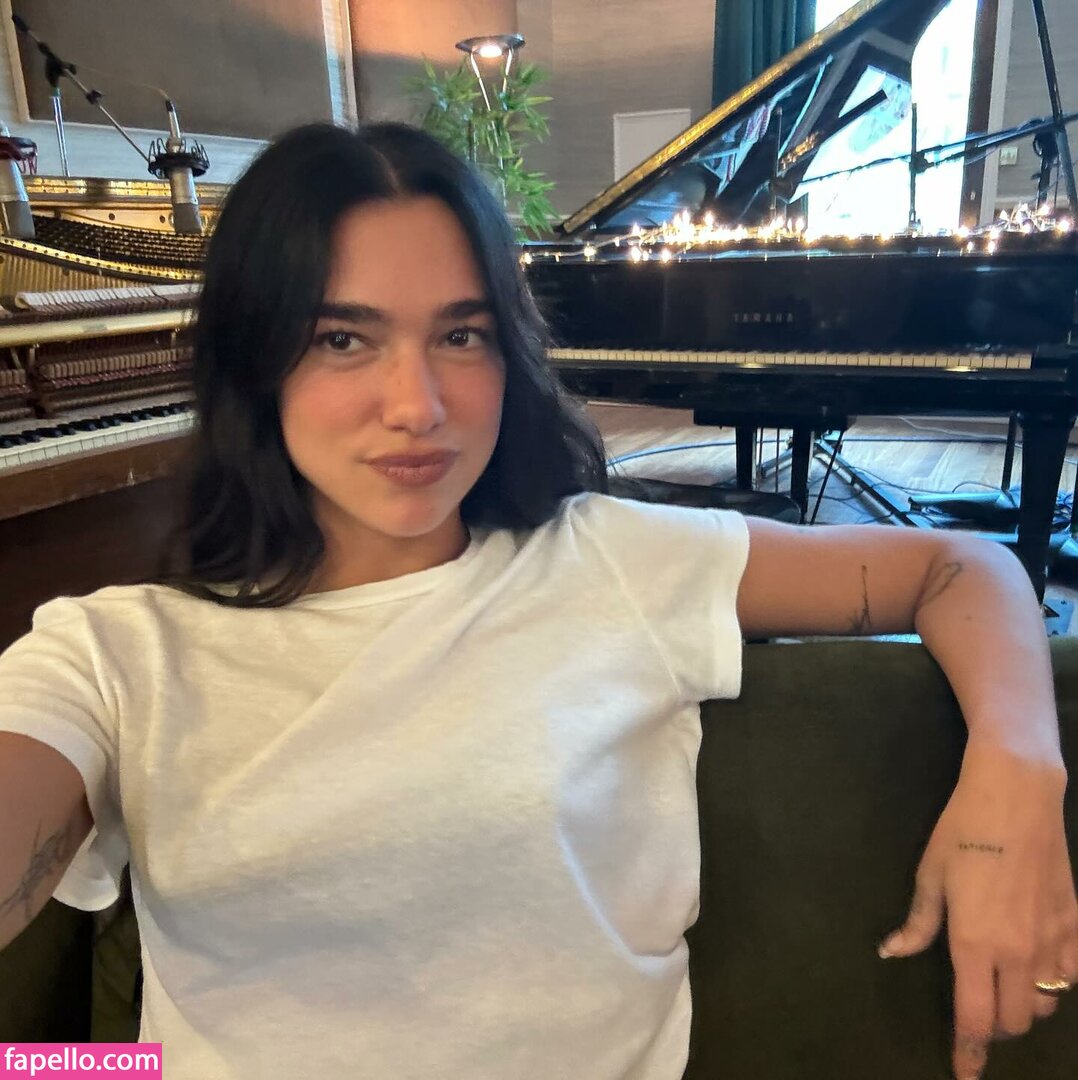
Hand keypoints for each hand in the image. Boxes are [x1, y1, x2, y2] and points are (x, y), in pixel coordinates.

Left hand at [876, 744, 1076, 1079]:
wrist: (1016, 795)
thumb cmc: (962, 831)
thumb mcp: (929, 876)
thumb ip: (917, 924)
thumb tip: (892, 953)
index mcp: (975, 944)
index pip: (975, 1019)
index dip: (968, 1053)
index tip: (964, 1074)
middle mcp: (1018, 952)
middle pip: (1014, 1021)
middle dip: (993, 1026)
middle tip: (976, 1010)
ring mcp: (1053, 940)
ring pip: (1047, 1003)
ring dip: (1025, 1004)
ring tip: (1003, 983)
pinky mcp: (1075, 924)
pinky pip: (1071, 975)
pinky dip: (1056, 980)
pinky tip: (1037, 962)